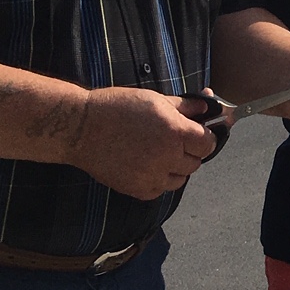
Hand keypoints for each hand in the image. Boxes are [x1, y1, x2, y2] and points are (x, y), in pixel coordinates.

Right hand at [72, 87, 219, 199]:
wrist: (81, 128)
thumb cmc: (116, 108)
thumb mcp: (154, 99)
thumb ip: (185, 106)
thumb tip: (206, 106)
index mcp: (175, 132)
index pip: (208, 143)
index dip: (205, 137)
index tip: (198, 134)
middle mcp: (167, 157)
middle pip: (196, 162)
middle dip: (190, 151)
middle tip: (174, 140)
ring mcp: (152, 176)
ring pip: (180, 179)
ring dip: (176, 168)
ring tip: (158, 153)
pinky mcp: (137, 190)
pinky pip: (160, 190)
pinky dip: (158, 180)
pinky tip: (146, 165)